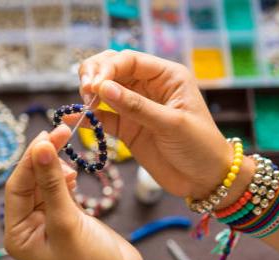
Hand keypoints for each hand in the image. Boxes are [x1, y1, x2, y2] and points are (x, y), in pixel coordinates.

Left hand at [4, 126, 145, 259]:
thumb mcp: (67, 222)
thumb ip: (52, 184)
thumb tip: (39, 146)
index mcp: (17, 234)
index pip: (16, 187)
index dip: (30, 160)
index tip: (46, 135)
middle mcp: (26, 227)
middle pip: (29, 182)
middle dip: (43, 158)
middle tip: (60, 131)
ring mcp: (46, 222)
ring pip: (44, 183)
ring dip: (54, 166)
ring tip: (67, 152)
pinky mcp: (65, 217)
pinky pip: (58, 190)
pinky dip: (64, 178)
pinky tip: (73, 174)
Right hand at [76, 50, 253, 203]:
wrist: (204, 179)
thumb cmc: (199, 147)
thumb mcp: (171, 124)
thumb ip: (136, 107)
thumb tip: (103, 88)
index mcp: (166, 77)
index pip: (129, 60)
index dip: (107, 68)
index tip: (93, 85)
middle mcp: (148, 87)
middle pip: (113, 69)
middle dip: (95, 75)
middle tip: (85, 92)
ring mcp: (135, 107)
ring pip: (105, 91)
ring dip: (89, 94)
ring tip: (83, 105)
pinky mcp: (127, 128)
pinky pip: (104, 117)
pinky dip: (89, 117)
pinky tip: (74, 118)